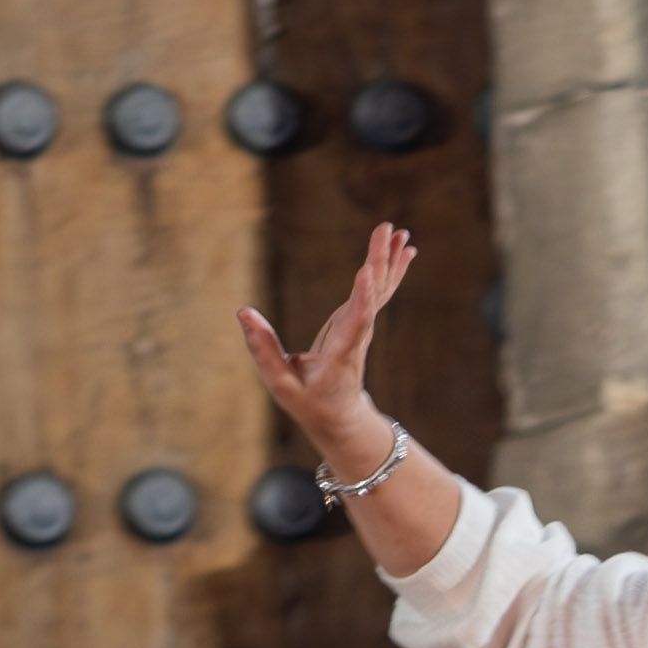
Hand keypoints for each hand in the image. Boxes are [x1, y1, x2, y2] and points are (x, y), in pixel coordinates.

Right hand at [236, 223, 415, 477]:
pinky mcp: (359, 320)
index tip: (368, 270)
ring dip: (389, 260)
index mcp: (341, 354)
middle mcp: (357, 336)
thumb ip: (262, 349)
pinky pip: (378, 290)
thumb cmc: (308, 402)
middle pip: (372, 295)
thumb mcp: (280, 384)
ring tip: (401, 232)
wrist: (339, 417)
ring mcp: (361, 326)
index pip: (356, 322)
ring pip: (380, 289)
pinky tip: (404, 250)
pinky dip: (388, 268)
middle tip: (387, 230)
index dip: (363, 297)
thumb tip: (243, 311)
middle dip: (379, 262)